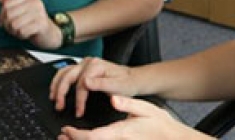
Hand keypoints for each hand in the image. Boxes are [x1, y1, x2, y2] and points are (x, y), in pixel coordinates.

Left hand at [0, 0, 61, 48]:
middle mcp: (36, 2)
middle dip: (8, 25)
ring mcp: (40, 12)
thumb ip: (7, 0)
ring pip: (14, 24)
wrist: (48, 34)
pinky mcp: (41, 24)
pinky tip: (26, 34)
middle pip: (9, 14)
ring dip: (14, 31)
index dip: (1, 16)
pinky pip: (22, 31)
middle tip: (13, 28)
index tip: (4, 22)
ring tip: (20, 31)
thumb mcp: (19, 9)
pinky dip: (21, 35)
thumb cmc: (31, 21)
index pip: (6, 4)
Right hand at [50, 57, 136, 117]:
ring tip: (53, 97)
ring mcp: (85, 63)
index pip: (81, 84)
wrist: (132, 79)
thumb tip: (85, 82)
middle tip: (59, 106)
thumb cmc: (126, 83)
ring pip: (64, 71)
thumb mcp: (116, 86)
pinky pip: (67, 71)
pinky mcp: (83, 67)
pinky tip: (57, 88)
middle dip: (61, 91)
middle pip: (68, 75)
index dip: (78, 100)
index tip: (79, 112)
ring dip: (57, 84)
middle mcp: (88, 62)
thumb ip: (100, 84)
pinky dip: (60, 80)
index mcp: (96, 65)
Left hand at [58, 95, 198, 139]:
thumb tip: (113, 98)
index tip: (67, 129)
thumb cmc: (160, 125)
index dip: (76, 135)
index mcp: (120, 132)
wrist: (172, 138)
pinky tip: (86, 139)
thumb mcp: (145, 108)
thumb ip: (127, 104)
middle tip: (62, 135)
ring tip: (68, 138)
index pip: (92, 137)